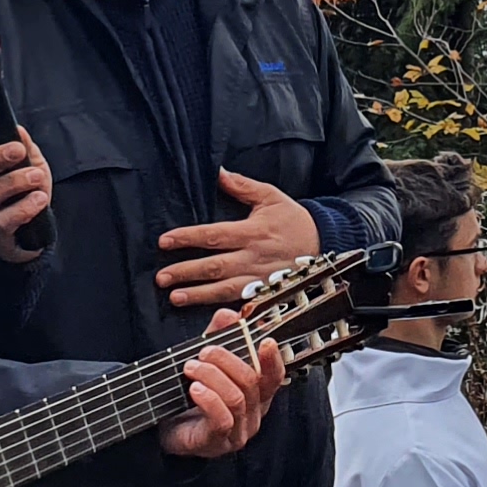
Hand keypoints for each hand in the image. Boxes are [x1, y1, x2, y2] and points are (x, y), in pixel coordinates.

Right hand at [0, 122, 49, 264]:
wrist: (26, 235)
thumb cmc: (22, 194)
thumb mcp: (29, 166)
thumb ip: (25, 148)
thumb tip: (19, 131)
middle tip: (19, 151)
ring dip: (12, 182)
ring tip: (36, 177)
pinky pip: (1, 221)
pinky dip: (22, 209)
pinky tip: (39, 200)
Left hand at [153, 308, 286, 458]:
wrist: (166, 428)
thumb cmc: (191, 396)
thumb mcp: (206, 361)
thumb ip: (218, 337)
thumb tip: (228, 314)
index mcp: (256, 393)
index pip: (274, 376)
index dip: (272, 359)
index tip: (265, 341)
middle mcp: (254, 413)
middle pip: (251, 382)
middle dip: (226, 360)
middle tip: (203, 351)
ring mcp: (239, 431)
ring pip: (237, 398)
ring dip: (212, 376)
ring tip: (190, 368)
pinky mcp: (219, 443)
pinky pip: (222, 419)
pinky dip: (208, 399)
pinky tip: (194, 389)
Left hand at [155, 170, 321, 308]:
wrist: (325, 244)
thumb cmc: (294, 220)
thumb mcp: (271, 197)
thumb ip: (242, 186)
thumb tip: (218, 172)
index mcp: (253, 232)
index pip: (214, 235)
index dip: (188, 238)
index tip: (164, 241)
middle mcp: (254, 258)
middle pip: (215, 266)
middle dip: (186, 272)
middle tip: (162, 277)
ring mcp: (260, 279)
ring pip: (225, 289)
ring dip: (199, 294)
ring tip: (175, 297)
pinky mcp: (266, 294)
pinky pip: (241, 303)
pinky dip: (222, 309)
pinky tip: (203, 314)